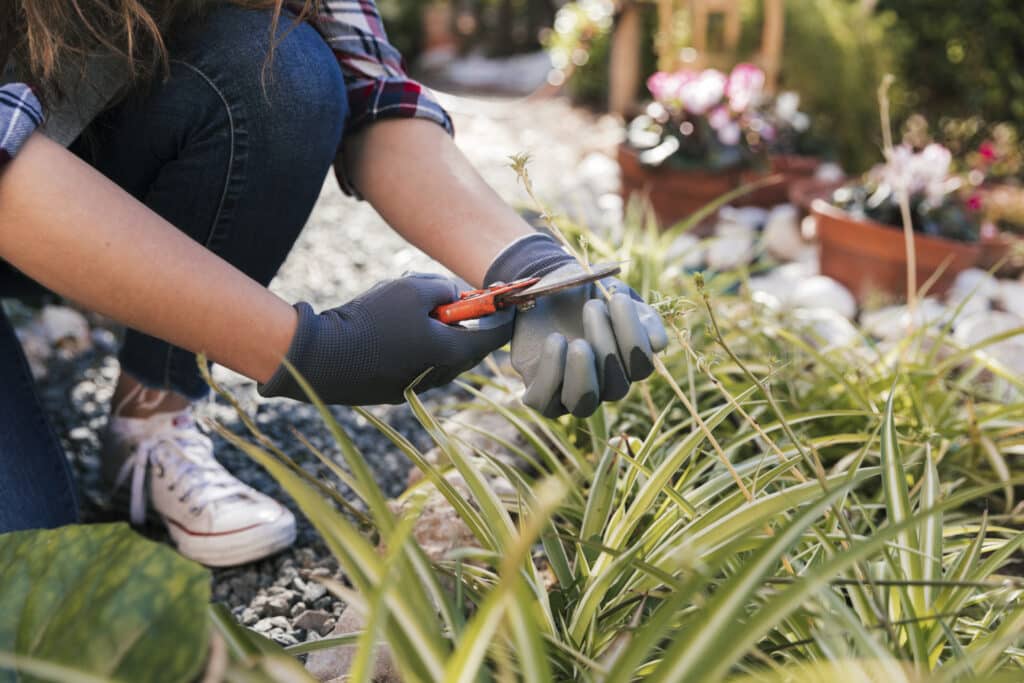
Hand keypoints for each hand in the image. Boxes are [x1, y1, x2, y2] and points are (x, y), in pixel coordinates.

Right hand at [259, 273, 513, 404]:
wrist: (322, 358)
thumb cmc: (371, 320)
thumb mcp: (413, 288)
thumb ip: (443, 288)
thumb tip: (454, 294)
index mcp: (451, 353)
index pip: (494, 338)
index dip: (504, 317)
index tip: (510, 303)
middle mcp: (439, 375)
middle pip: (466, 347)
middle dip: (463, 322)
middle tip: (453, 300)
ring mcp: (416, 386)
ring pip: (440, 355)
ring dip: (436, 332)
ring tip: (409, 308)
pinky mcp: (394, 390)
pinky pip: (417, 364)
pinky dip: (416, 345)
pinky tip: (390, 328)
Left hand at [485, 235, 667, 417]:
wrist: (542, 288)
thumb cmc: (584, 292)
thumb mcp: (616, 294)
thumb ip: (642, 315)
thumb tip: (658, 343)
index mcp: (625, 362)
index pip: (641, 367)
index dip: (634, 338)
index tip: (618, 299)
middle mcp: (602, 384)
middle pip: (616, 388)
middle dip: (606, 347)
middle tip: (592, 307)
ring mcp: (570, 393)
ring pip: (583, 405)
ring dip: (583, 373)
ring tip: (577, 342)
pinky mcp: (541, 394)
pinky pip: (546, 403)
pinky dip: (552, 373)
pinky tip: (555, 339)